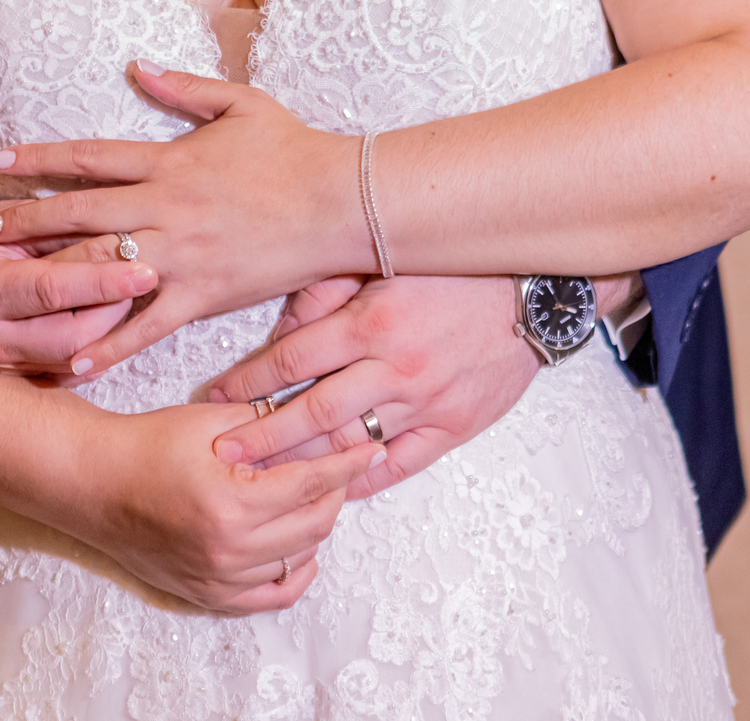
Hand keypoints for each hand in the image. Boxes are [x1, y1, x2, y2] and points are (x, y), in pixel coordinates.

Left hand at [0, 65, 360, 372]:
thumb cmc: (294, 149)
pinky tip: (72, 361)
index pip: (90, 157)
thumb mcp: (240, 104)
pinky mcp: (202, 294)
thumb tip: (136, 65)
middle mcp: (165, 208)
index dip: (39, 159)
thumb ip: (183, 87)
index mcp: (170, 161)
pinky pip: (146, 325)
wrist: (339, 203)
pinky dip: (107, 344)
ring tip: (9, 291)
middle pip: (80, 214)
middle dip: (27, 221)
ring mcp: (180, 254)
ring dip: (50, 279)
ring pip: (101, 269)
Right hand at [0, 171, 157, 372]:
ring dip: (110, 329)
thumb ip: (59, 232)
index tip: (147, 269)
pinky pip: (65, 369)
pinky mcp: (9, 376)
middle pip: (71, 338)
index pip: (52, 290)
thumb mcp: (7, 217)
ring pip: (73, 359)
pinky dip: (95, 346)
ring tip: (134, 293)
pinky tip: (116, 320)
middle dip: (116, 309)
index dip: (103, 281)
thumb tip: (123, 239)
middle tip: (148, 276)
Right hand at [88, 401, 385, 613]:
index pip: (313, 483)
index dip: (346, 462)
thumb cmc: (150, 443)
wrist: (96, 482)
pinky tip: (301, 548)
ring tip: (314, 493)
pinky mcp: (208, 594)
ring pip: (299, 556)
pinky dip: (294, 572)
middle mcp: (230, 550)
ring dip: (316, 525)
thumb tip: (321, 421)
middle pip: (315, 523)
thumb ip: (270, 422)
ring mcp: (219, 578)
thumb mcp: (214, 418)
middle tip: (339, 463)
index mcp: (233, 502)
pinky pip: (270, 596)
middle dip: (335, 490)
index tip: (369, 446)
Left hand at [207, 273, 541, 499]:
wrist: (532, 291)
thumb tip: (282, 329)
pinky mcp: (454, 425)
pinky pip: (399, 463)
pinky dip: (362, 479)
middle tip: (219, 454)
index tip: (217, 396)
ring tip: (262, 477)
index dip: (249, 381)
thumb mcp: (384, 260)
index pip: (293, 359)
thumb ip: (328, 291)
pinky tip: (331, 489)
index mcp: (372, 320)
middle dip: (259, 435)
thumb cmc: (453, 269)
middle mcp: (395, 366)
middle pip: (310, 412)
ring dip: (301, 463)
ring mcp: (426, 401)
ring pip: (349, 444)